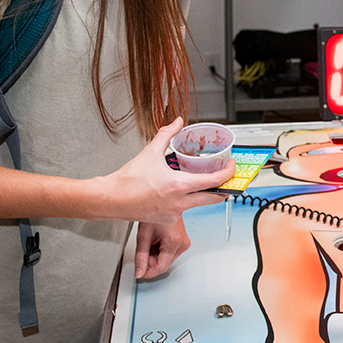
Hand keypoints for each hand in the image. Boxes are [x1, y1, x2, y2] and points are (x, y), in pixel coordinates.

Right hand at [105, 118, 232, 224]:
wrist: (110, 199)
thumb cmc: (127, 180)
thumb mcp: (150, 152)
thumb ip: (166, 135)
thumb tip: (177, 122)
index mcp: (179, 186)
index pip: (213, 181)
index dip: (228, 173)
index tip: (231, 167)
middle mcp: (180, 202)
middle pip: (214, 199)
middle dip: (225, 190)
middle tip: (228, 181)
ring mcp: (174, 214)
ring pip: (199, 205)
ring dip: (205, 195)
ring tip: (207, 184)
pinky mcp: (166, 220)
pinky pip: (183, 211)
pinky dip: (187, 201)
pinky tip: (181, 193)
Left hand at [134, 217, 192, 278]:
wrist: (164, 201)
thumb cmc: (155, 213)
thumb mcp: (143, 236)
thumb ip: (140, 257)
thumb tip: (139, 272)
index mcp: (175, 242)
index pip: (161, 267)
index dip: (149, 272)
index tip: (140, 273)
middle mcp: (183, 244)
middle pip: (164, 263)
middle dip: (151, 260)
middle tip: (144, 248)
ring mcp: (184, 243)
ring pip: (166, 259)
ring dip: (156, 255)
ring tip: (151, 241)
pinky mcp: (183, 242)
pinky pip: (170, 253)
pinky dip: (160, 251)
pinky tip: (157, 240)